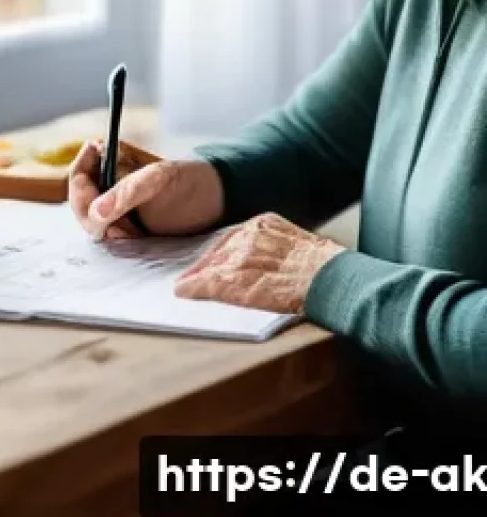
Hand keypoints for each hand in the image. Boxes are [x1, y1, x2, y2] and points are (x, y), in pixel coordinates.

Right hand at [68, 139, 224, 240]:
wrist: (214, 202)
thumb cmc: (187, 179)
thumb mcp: (157, 179)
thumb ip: (125, 193)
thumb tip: (96, 212)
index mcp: (109, 161)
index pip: (78, 175)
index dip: (80, 191)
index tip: (95, 206)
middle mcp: (106, 183)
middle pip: (80, 203)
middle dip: (94, 218)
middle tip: (119, 227)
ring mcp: (114, 207)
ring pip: (92, 223)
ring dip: (108, 231)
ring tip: (133, 232)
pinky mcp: (124, 228)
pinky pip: (108, 237)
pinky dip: (118, 241)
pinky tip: (136, 238)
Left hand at [173, 212, 345, 313]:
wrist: (331, 280)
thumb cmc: (326, 268)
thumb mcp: (299, 245)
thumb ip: (277, 248)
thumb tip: (270, 261)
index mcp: (265, 224)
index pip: (232, 236)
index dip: (219, 251)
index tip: (208, 260)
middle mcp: (248, 235)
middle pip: (217, 249)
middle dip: (203, 263)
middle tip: (190, 274)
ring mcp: (241, 257)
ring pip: (211, 266)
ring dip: (196, 276)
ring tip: (185, 285)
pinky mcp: (236, 280)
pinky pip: (209, 283)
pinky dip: (195, 288)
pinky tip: (184, 292)